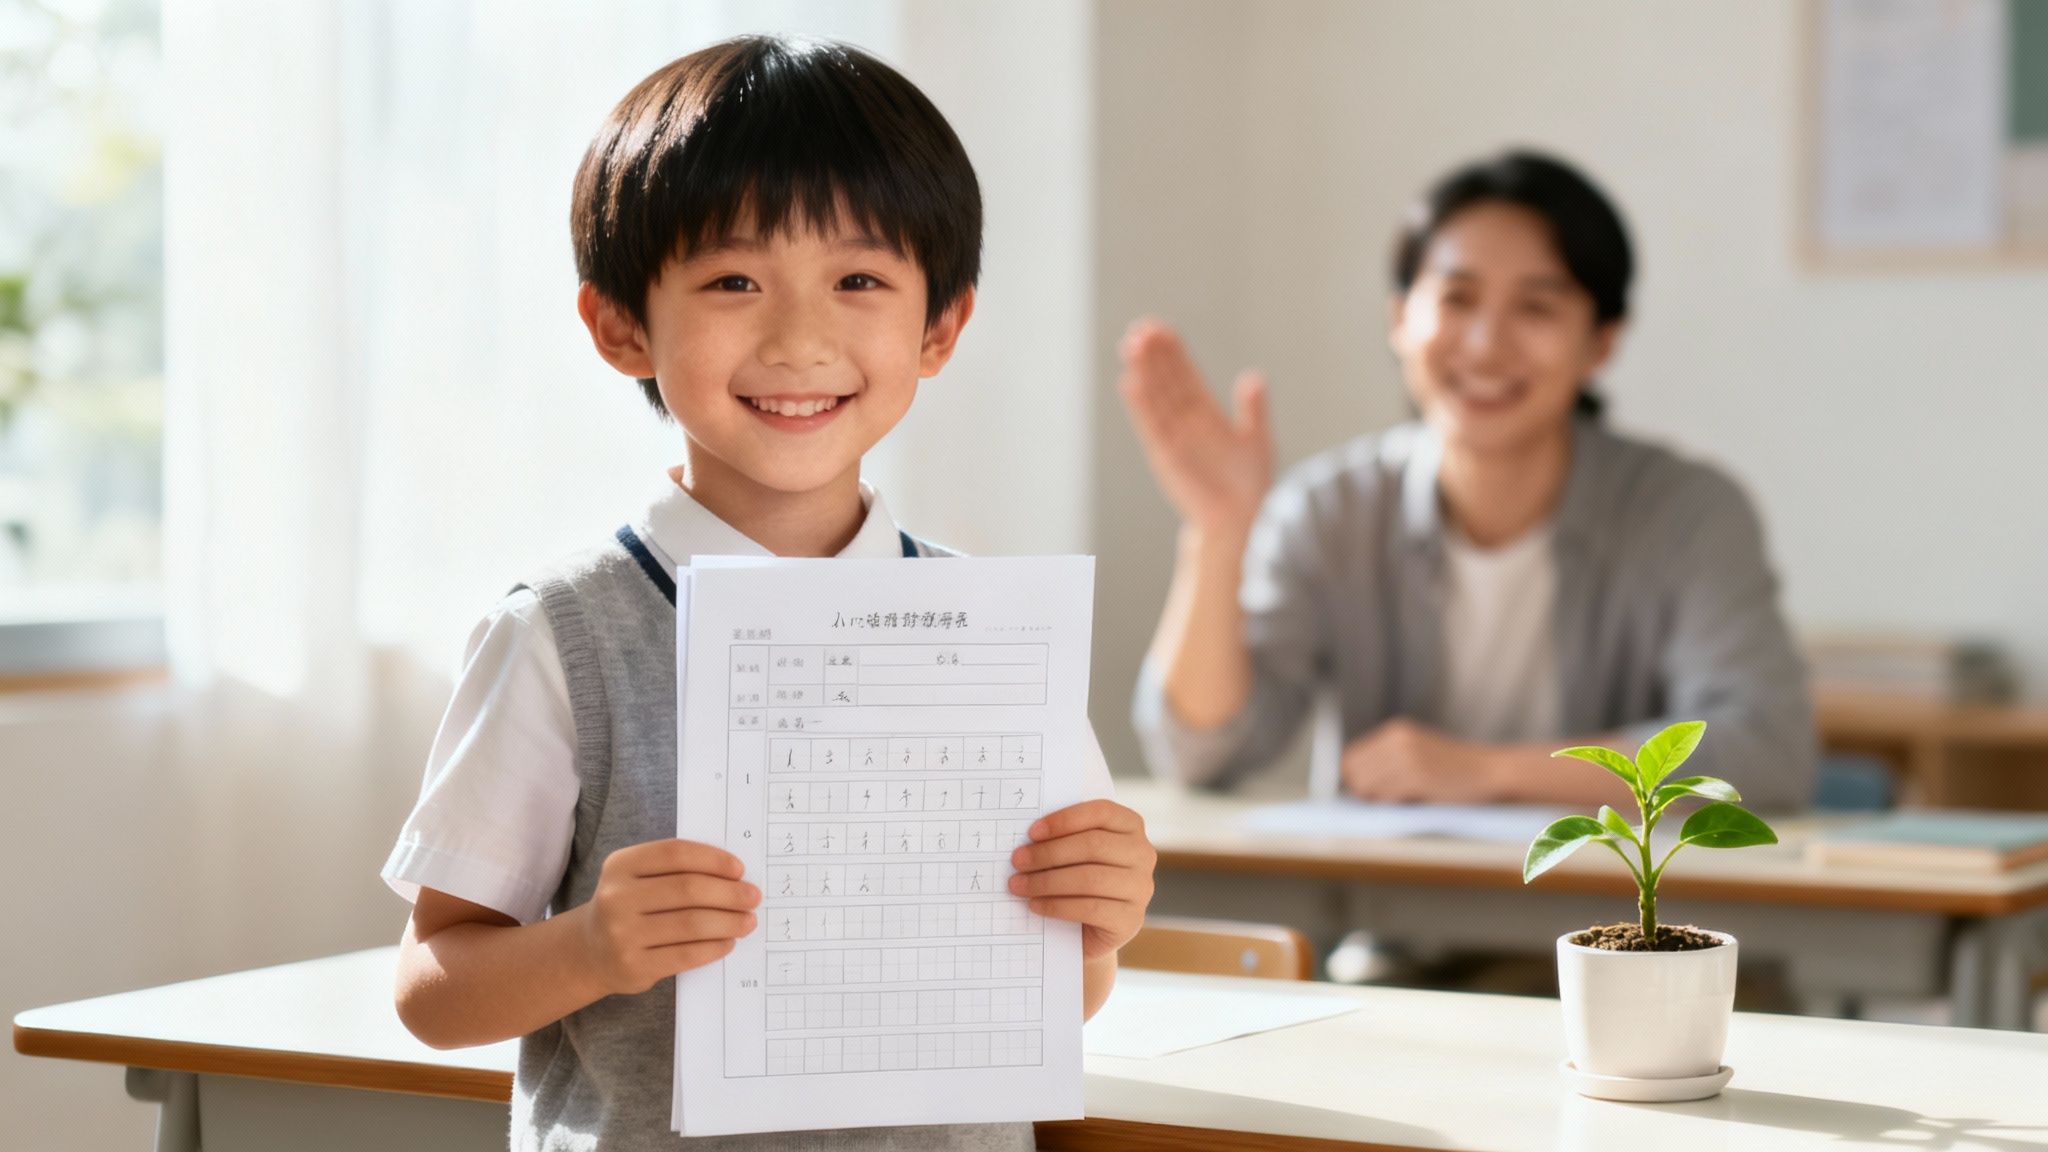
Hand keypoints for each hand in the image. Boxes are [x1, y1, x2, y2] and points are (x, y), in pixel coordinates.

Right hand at [580, 839, 760, 994]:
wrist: (591, 951)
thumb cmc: (630, 907)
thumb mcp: (638, 878)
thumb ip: (676, 871)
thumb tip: (735, 877)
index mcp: (620, 865)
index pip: (675, 854)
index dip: (713, 859)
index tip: (739, 869)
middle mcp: (617, 897)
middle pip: (688, 889)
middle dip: (729, 893)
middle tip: (753, 897)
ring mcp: (622, 934)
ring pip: (691, 924)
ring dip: (728, 922)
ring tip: (748, 921)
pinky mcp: (634, 966)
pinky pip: (686, 955)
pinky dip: (714, 947)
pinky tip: (728, 942)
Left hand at [1008, 799, 1156, 959]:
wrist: (1086, 930)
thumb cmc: (1075, 880)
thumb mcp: (1073, 853)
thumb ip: (1063, 837)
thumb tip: (1026, 832)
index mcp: (1131, 826)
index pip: (1101, 812)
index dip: (1065, 820)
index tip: (1032, 832)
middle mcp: (1143, 854)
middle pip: (1093, 846)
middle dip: (1048, 853)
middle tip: (1017, 861)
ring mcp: (1141, 888)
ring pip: (1090, 878)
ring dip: (1046, 881)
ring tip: (1019, 885)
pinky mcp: (1131, 919)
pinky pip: (1090, 909)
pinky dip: (1056, 906)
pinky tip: (1035, 905)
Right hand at [1117, 319, 1272, 536]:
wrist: (1238, 519)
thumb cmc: (1249, 482)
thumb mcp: (1257, 439)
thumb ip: (1254, 410)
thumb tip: (1253, 377)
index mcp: (1206, 413)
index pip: (1185, 376)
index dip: (1173, 353)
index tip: (1160, 329)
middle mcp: (1185, 422)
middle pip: (1165, 381)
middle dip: (1153, 356)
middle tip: (1140, 329)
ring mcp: (1173, 437)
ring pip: (1155, 398)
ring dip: (1143, 373)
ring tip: (1130, 346)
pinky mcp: (1165, 455)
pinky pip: (1151, 426)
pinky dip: (1141, 405)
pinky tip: (1130, 383)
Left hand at [1340, 719, 1504, 803]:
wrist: (1490, 771)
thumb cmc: (1454, 768)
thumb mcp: (1418, 750)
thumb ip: (1388, 758)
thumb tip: (1352, 779)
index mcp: (1396, 730)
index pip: (1350, 755)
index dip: (1354, 777)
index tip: (1367, 790)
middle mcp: (1398, 739)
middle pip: (1354, 771)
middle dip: (1364, 790)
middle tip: (1386, 798)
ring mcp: (1407, 756)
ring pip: (1366, 786)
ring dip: (1379, 798)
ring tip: (1404, 798)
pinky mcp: (1417, 776)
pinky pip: (1386, 796)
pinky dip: (1392, 803)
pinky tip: (1411, 800)